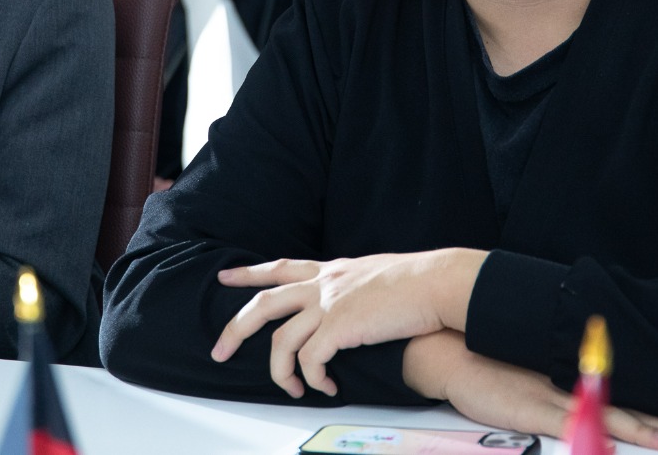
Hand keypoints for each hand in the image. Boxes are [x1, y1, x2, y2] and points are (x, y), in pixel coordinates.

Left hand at [211, 249, 485, 397]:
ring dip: (279, 372)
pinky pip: (310, 360)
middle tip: (220, 350)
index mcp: (331, 270)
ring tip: (291, 389)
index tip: (224, 276)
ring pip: (281, 340)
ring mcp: (329, 304)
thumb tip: (352, 303)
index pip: (280, 268)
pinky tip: (325, 387)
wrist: (437, 282)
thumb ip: (354, 285)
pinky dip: (313, 379)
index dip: (249, 273)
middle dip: (236, 328)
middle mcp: (324, 284)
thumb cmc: (418, 281)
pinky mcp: (340, 327)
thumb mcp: (375, 273)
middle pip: (264, 303)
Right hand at [403, 331, 657, 450]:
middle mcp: (567, 385)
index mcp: (568, 378)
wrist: (451, 354)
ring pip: (604, 416)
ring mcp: (551, 398)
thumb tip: (587, 395)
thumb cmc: (489, 365)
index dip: (654, 412)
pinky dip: (591, 433)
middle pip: (623, 408)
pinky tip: (610, 444)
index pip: (620, 398)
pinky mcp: (531, 410)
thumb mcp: (530, 372)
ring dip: (640, 430)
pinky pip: (567, 425)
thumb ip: (558, 386)